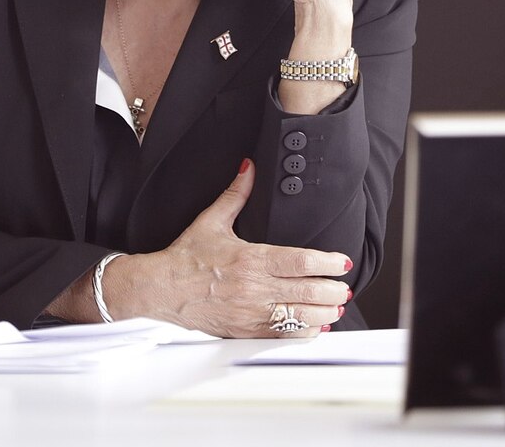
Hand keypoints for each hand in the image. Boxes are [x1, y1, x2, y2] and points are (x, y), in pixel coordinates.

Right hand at [106, 161, 350, 337]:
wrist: (161, 290)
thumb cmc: (185, 258)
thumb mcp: (211, 221)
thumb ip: (236, 194)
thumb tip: (248, 168)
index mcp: (250, 259)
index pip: (300, 261)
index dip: (327, 262)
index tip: (341, 261)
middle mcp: (253, 288)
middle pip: (307, 291)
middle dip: (333, 290)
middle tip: (344, 286)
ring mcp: (251, 313)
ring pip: (300, 317)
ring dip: (324, 313)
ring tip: (336, 306)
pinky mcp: (245, 331)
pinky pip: (283, 336)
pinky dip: (304, 333)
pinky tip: (316, 326)